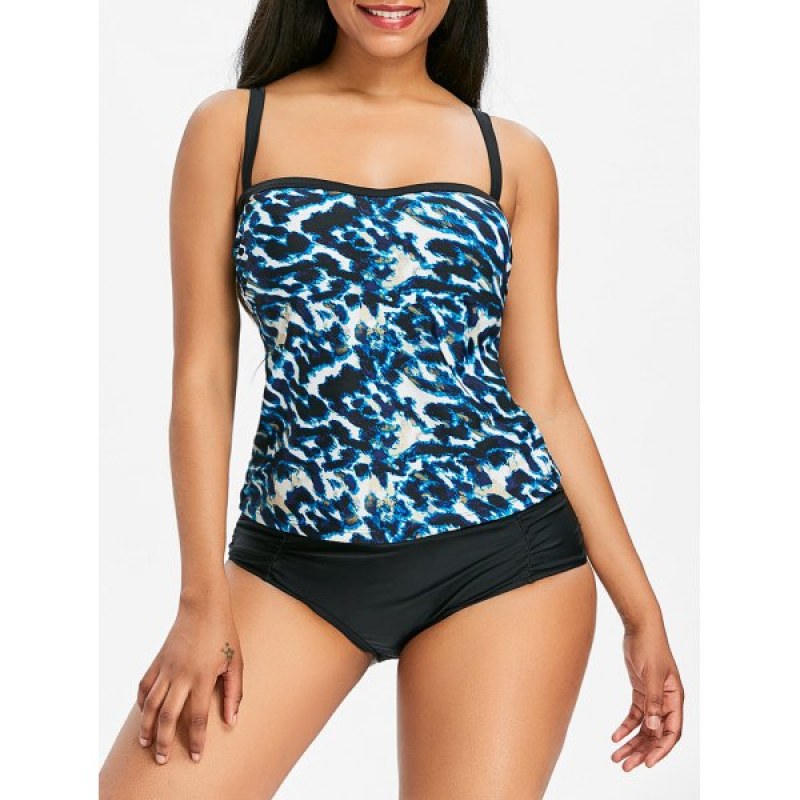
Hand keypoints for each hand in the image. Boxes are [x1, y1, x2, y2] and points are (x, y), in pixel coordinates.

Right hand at [136, 587, 242, 764]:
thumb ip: (234, 693)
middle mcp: (182, 675)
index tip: (195, 756)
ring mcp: (167, 668)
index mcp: (203, 677)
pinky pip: (145, 686)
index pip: (197, 717)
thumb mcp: (236, 662)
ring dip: (147, 726)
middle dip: (164, 741)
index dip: (196, 740)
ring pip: (150, 704)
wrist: (203, 606)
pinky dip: (141, 702)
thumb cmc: (224, 634)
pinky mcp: (158, 661)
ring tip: (146, 744)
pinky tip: (144, 714)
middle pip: (168, 716)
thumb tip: (231, 720)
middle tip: (162, 759)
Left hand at [611, 623, 684, 769]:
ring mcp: (653, 698)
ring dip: (632, 743)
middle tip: (625, 766)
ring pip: (645, 728)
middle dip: (642, 751)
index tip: (647, 763)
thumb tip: (654, 727)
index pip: (672, 732)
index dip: (660, 750)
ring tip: (616, 757)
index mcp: (675, 699)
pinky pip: (635, 716)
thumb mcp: (651, 674)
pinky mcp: (641, 692)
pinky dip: (626, 727)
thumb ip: (653, 701)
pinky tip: (615, 736)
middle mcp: (667, 702)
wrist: (640, 627)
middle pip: (656, 734)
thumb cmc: (650, 647)